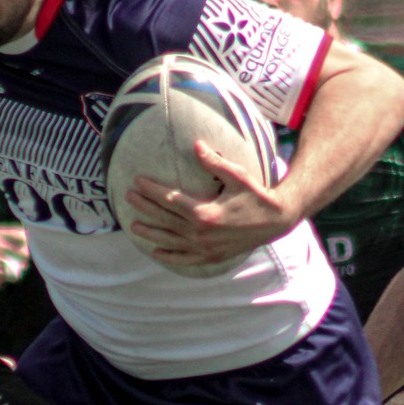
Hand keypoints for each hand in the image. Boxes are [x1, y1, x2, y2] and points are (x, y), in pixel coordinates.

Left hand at [126, 143, 294, 269]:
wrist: (276, 222)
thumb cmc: (256, 195)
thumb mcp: (237, 176)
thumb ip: (214, 162)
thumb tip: (196, 145)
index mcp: (205, 213)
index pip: (169, 200)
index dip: (151, 190)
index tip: (137, 181)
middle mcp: (201, 234)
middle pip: (164, 219)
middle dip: (145, 207)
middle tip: (127, 196)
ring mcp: (205, 248)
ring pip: (170, 241)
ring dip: (150, 233)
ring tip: (133, 225)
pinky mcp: (211, 257)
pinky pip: (184, 259)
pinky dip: (169, 256)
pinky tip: (155, 252)